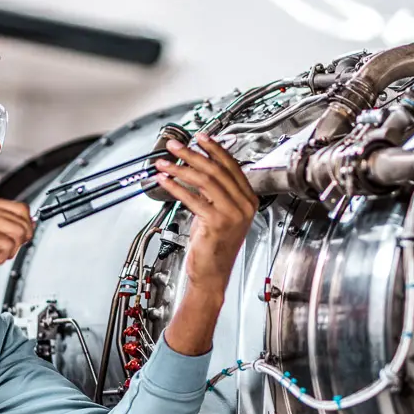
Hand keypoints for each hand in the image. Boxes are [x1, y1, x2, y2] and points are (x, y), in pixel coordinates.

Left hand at [154, 133, 257, 354]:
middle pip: (216, 170)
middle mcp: (243, 205)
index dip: (214, 149)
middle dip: (193, 154)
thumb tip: (198, 168)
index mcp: (248, 200)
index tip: (199, 137)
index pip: (231, 166)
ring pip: (205, 181)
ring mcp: (232, 215)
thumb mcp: (220, 213)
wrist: (212, 275)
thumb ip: (215, 192)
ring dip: (181, 168)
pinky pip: (194, 199)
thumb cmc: (214, 246)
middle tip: (176, 145)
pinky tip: (165, 181)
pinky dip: (176, 187)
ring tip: (164, 162)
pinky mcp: (217, 223)